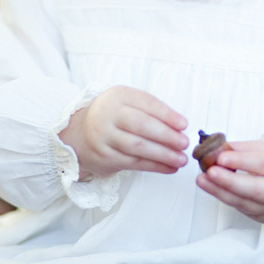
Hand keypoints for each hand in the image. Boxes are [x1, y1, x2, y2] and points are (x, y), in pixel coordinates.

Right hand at [58, 85, 188, 178]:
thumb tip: (179, 126)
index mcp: (118, 96)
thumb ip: (150, 110)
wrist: (79, 134)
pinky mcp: (104, 157)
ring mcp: (103, 137)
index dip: (167, 115)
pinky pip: (133, 163)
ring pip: (137, 147)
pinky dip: (154, 166)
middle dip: (166, 136)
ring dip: (163, 155)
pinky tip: (168, 168)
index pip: (146, 103)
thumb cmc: (113, 117)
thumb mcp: (127, 103)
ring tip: (181, 159)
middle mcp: (107, 114)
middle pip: (141, 126)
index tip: (184, 124)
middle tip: (184, 143)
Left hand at [195, 140, 263, 224]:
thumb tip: (223, 147)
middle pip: (255, 189)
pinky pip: (245, 210)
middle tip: (209, 171)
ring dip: (221, 192)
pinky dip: (229, 200)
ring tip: (202, 180)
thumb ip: (250, 148)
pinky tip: (214, 189)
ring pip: (246, 203)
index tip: (220, 156)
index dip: (242, 161)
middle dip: (229, 181)